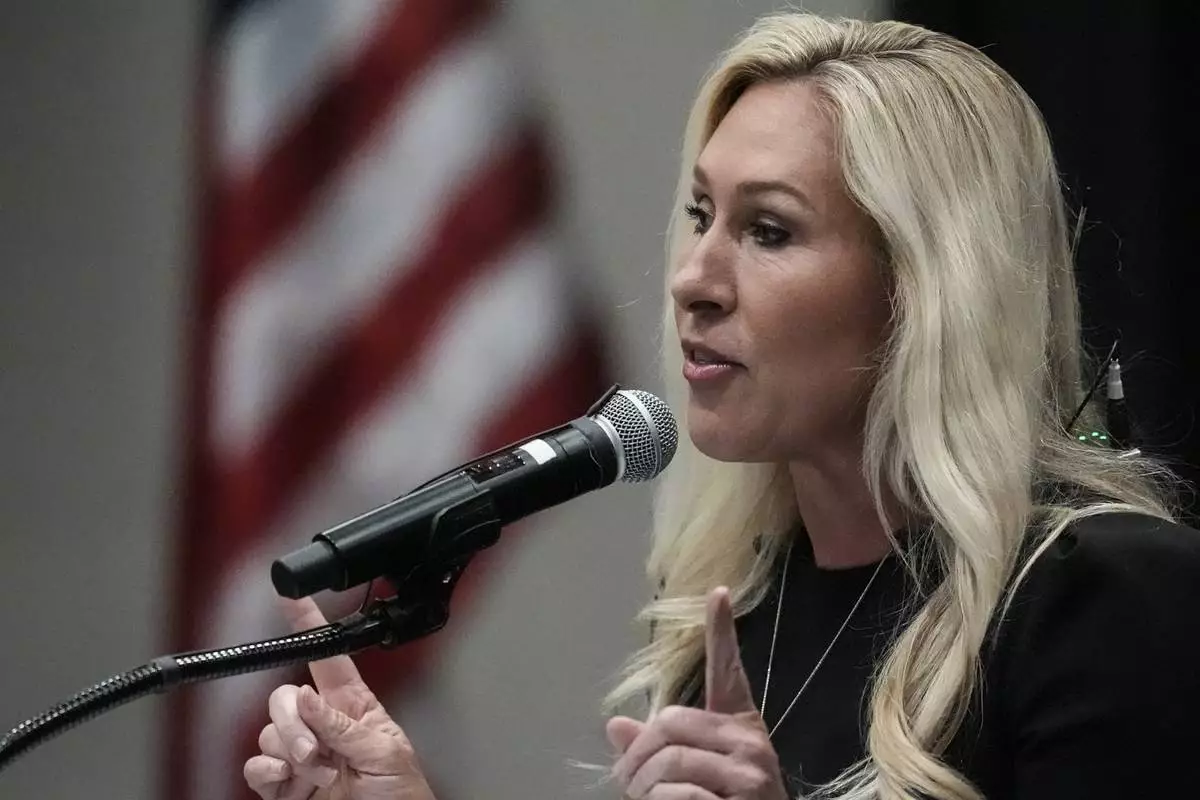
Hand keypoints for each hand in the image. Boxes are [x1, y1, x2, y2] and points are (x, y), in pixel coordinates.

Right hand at [243, 597, 436, 799]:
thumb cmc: (401, 796)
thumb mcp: (384, 752)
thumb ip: (342, 724)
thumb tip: (305, 697)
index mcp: (353, 706)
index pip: (326, 657)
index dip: (307, 624)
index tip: (288, 595)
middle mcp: (322, 725)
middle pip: (283, 697)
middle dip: (293, 723)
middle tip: (314, 753)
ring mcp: (301, 755)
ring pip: (268, 732)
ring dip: (290, 753)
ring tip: (319, 776)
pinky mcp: (283, 785)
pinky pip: (255, 767)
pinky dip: (265, 772)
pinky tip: (286, 781)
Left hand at [607, 587, 788, 799]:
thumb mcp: (693, 776)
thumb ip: (657, 750)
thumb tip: (615, 727)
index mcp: (738, 726)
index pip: (729, 671)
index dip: (721, 631)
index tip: (717, 592)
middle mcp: (749, 740)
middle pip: (669, 722)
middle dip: (636, 758)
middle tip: (627, 784)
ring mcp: (750, 769)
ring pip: (669, 760)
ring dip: (643, 789)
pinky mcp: (745, 796)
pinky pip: (679, 793)